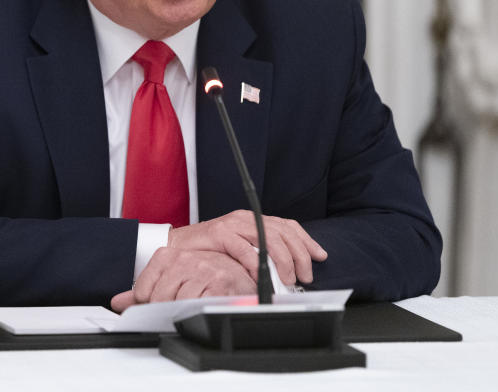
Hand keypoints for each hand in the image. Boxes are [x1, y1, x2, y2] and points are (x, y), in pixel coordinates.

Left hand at [110, 248, 254, 311]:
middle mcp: (184, 260)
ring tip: (192, 305)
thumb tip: (118, 302)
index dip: (148, 303)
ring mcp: (202, 272)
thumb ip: (145, 289)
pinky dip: (198, 312)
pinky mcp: (218, 286)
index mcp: (168, 255)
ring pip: (176, 305)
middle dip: (165, 310)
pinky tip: (203, 305)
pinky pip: (197, 307)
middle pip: (158, 300)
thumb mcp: (173, 276)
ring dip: (183, 312)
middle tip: (178, 307)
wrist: (241, 272)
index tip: (158, 303)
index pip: (142, 290)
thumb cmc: (206, 274)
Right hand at [167, 210, 326, 285]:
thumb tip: (288, 271)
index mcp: (254, 219)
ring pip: (268, 238)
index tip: (319, 256)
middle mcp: (246, 218)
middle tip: (304, 275)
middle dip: (299, 255)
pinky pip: (244, 249)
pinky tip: (262, 277)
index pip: (288, 225)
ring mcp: (233, 225)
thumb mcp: (242, 249)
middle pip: (282, 232)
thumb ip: (261, 253)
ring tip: (288, 279)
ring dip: (283, 261)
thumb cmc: (210, 251)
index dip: (306, 240)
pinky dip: (256, 265)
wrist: (178, 246)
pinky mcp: (219, 234)